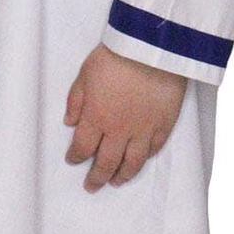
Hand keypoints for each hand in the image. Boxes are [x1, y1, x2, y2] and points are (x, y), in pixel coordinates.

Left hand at [64, 43, 186, 192]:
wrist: (152, 47)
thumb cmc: (116, 54)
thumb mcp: (85, 72)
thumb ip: (75, 99)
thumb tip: (69, 122)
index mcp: (96, 117)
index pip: (82, 146)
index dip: (76, 156)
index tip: (72, 160)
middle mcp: (119, 130)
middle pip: (106, 162)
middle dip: (96, 177)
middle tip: (92, 186)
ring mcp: (144, 129)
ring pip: (132, 162)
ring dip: (122, 175)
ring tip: (116, 182)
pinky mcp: (164, 124)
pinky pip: (155, 148)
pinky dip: (146, 158)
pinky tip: (141, 160)